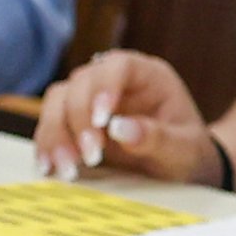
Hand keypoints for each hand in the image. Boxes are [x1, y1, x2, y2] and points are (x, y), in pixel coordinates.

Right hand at [34, 48, 215, 182]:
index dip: (105, 88)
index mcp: (148, 75)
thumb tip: (119, 129)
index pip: (119, 66)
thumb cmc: (188, 151)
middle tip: (91, 157)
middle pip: (81, 84)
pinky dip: (47, 145)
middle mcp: (114, 80)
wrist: (179, 165)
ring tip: (67, 170)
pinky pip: (51, 123)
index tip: (102, 121)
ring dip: (56, 135)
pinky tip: (50, 168)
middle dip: (79, 121)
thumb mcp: (183, 149)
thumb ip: (156, 138)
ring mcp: (90, 97)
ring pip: (58, 101)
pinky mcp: (74, 119)